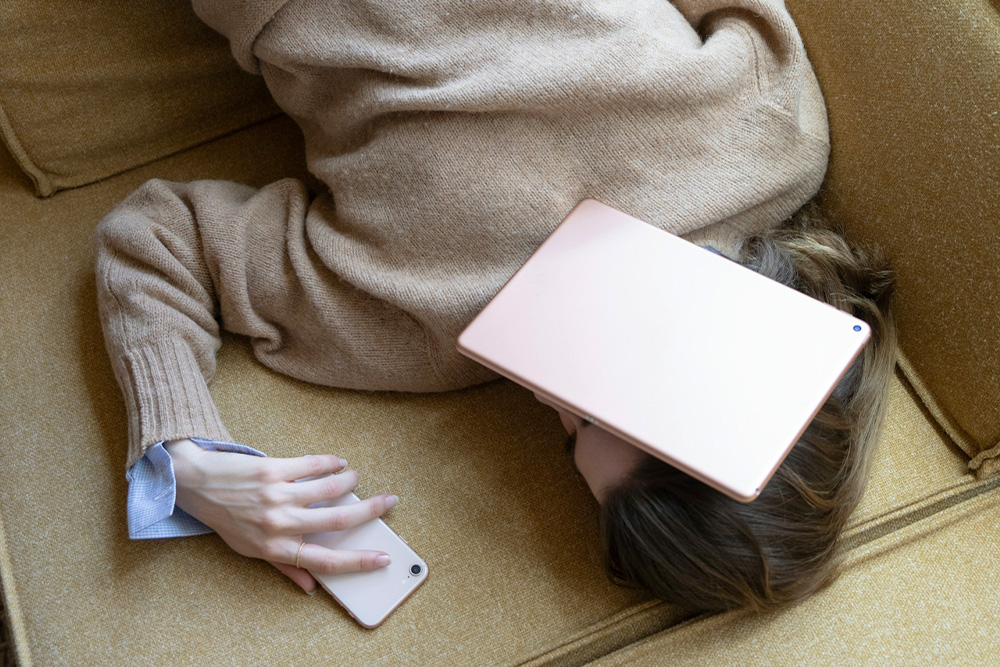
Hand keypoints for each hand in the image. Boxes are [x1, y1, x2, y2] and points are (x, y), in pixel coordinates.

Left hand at [165, 439, 396, 593]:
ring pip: (329, 488)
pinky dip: (331, 463)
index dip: (358, 562)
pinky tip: (339, 462)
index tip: (382, 559)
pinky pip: (312, 465)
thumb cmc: (223, 517)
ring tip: (355, 478)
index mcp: (275, 548)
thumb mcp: (250, 549)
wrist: (193, 483)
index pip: (326, 561)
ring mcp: (276, 495)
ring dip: (349, 481)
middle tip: (389, 502)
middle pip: (337, 520)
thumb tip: (311, 587)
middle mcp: (278, 524)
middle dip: (370, 511)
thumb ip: (284, 566)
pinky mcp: (273, 470)